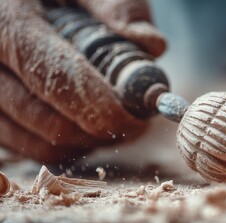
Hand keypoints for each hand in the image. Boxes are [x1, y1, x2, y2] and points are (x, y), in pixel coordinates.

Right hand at [0, 0, 165, 162]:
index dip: (97, 106)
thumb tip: (153, 46)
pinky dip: (57, 147)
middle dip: (93, 130)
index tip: (131, 119)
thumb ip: (116, 6)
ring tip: (112, 130)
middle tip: (131, 127)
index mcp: (8, 19)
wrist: (15, 1)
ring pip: (29, 137)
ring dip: (78, 142)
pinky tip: (84, 134)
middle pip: (40, 115)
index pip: (53, 75)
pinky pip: (20, 145)